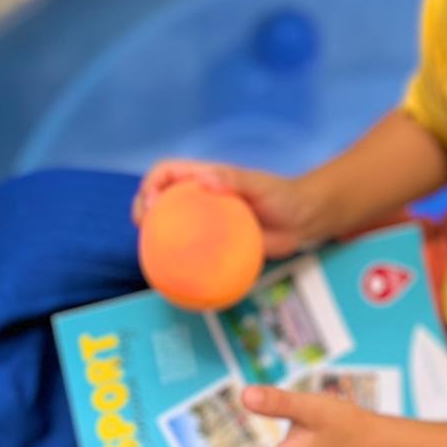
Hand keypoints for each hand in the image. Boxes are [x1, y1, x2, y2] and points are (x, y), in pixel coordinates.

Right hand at [131, 160, 318, 258]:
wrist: (304, 221)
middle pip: (159, 198)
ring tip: (151, 254)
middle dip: (142, 209)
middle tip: (144, 229)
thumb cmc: (283, 196)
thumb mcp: (259, 185)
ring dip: (154, 237)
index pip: (167, 172)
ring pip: (170, 225)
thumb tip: (205, 180)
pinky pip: (190, 250)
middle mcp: (200, 198)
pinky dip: (177, 259)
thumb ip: (234, 180)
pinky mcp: (214, 244)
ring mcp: (206, 222)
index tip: (152, 204)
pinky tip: (175, 274)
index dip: (151, 183)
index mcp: (205, 178)